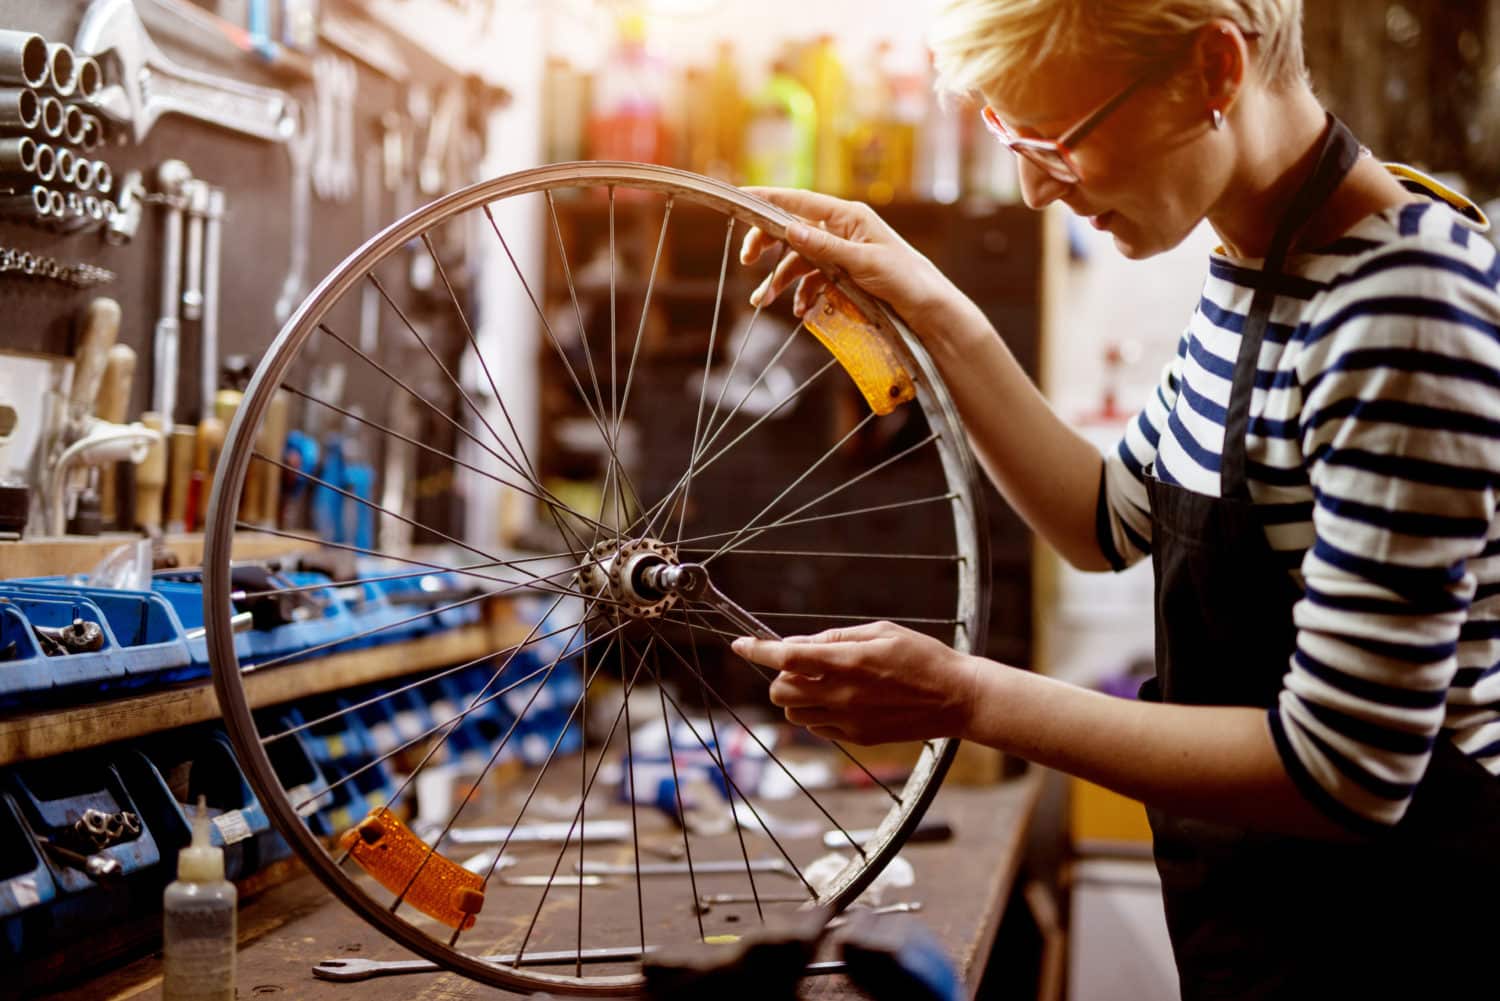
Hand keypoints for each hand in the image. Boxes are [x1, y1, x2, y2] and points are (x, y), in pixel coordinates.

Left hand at [731, 621, 980, 744]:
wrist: (956, 698)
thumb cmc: (922, 657)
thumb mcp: (881, 631)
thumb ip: (835, 638)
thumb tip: (798, 643)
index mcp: (848, 662)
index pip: (787, 657)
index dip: (757, 649)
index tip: (741, 644)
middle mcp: (843, 694)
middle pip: (780, 692)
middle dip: (780, 676)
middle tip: (801, 665)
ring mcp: (849, 720)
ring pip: (794, 714)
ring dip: (797, 697)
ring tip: (823, 683)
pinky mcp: (858, 738)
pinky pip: (817, 729)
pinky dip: (817, 714)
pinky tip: (840, 700)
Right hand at [738, 187, 970, 336]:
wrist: (928, 309)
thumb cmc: (905, 279)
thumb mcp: (862, 262)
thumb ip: (824, 247)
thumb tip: (789, 228)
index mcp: (848, 216)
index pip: (799, 202)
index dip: (767, 200)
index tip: (739, 198)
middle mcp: (841, 230)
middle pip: (792, 230)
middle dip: (767, 245)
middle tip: (746, 261)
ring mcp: (841, 253)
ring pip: (798, 260)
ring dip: (779, 280)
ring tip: (763, 301)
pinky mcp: (843, 276)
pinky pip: (813, 281)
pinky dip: (802, 294)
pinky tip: (799, 311)